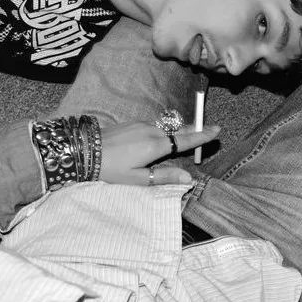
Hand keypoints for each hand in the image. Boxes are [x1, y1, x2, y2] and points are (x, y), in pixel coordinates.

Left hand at [99, 121, 219, 185]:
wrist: (84, 150)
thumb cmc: (110, 168)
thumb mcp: (137, 178)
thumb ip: (164, 177)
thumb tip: (188, 178)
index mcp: (155, 146)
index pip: (184, 140)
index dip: (202, 136)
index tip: (216, 129)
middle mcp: (151, 131)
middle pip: (178, 131)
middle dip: (194, 131)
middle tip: (209, 130)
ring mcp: (141, 124)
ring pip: (166, 130)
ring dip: (175, 135)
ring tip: (182, 142)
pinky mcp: (133, 123)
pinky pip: (154, 128)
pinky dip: (162, 133)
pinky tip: (157, 143)